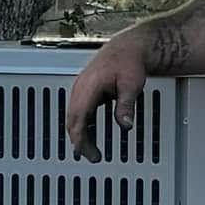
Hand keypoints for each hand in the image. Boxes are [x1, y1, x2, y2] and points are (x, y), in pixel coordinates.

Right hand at [65, 38, 146, 161]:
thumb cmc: (129, 62)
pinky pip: (78, 110)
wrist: (128, 48)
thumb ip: (126, 106)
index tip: (85, 152)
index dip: (79, 138)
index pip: (78, 118)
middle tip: (90, 156)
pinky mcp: (85, 89)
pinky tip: (88, 133)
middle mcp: (81, 87)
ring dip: (79, 133)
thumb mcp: (132, 86)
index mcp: (89, 87)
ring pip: (73, 116)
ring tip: (89, 150)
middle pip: (72, 120)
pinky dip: (81, 124)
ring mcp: (81, 88)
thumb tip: (125, 125)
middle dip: (79, 140)